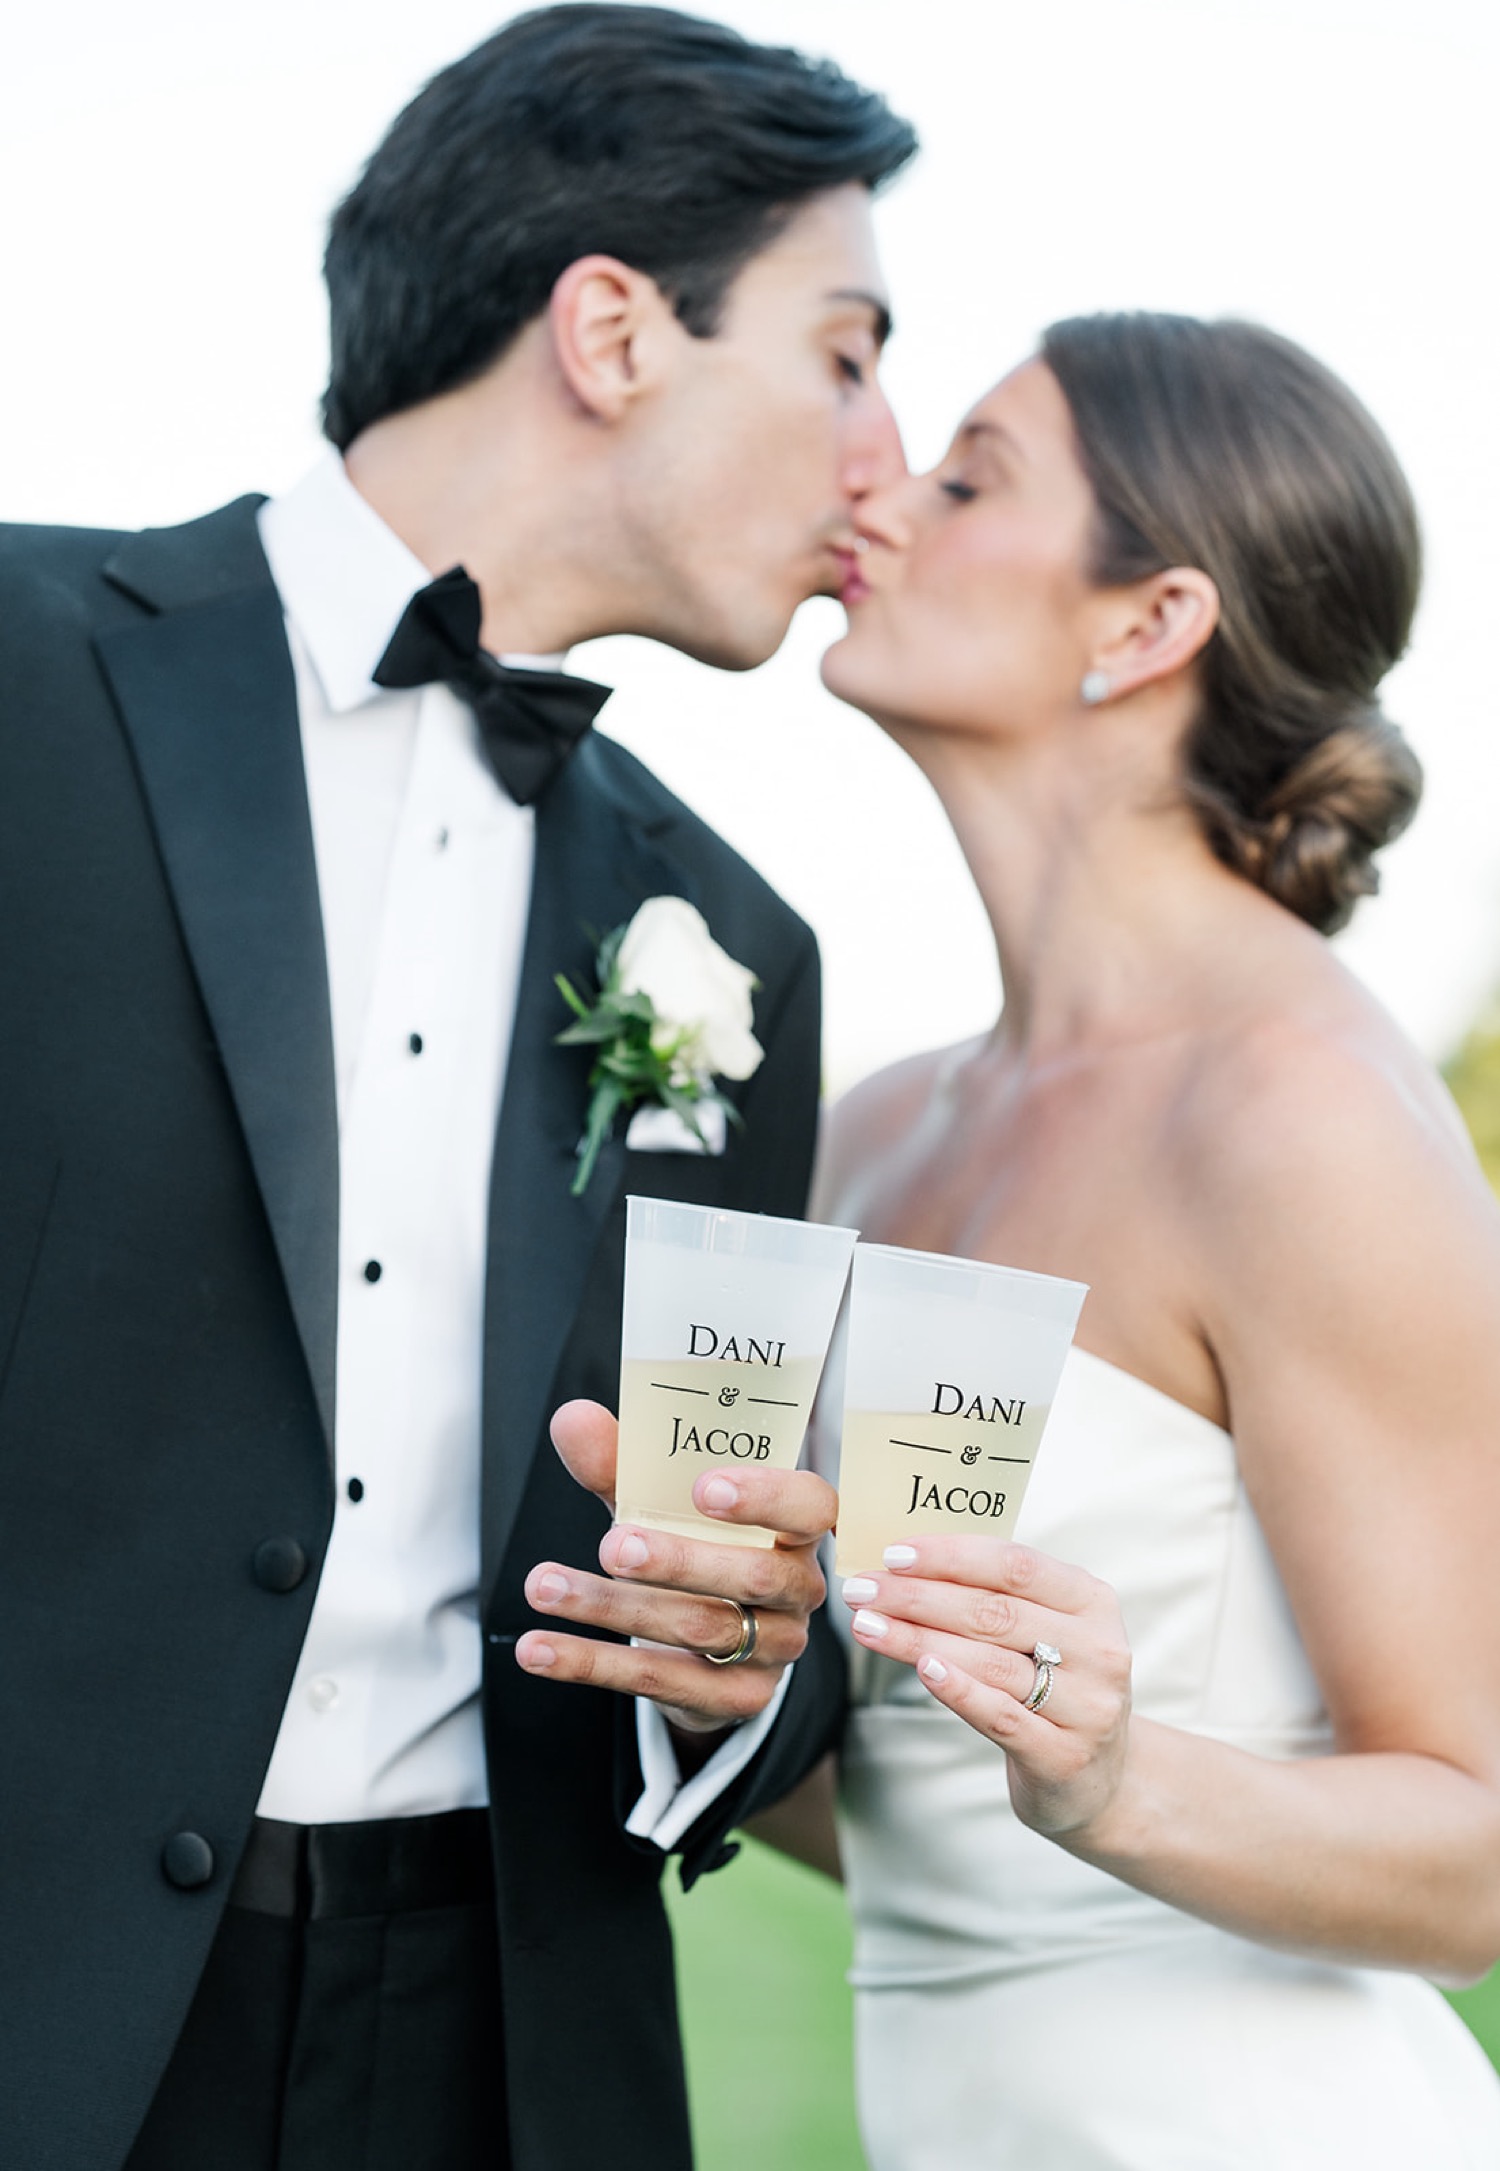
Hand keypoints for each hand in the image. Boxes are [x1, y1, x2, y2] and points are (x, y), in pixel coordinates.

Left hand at [518, 1400, 835, 1734]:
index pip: (809, 1507)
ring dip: (614, 1607)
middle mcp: (797, 1590)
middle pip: (754, 1575)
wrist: (707, 1644)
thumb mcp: (661, 1505)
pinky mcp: (733, 1699)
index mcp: (796, 1529)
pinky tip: (538, 1648)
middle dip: (678, 1560)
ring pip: (700, 1628)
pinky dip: (591, 1663)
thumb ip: (623, 1465)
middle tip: (613, 1546)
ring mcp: (773, 1650)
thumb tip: (572, 1418)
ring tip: (544, 1586)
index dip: (765, 1496)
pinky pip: (661, 1681)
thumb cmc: (692, 1546)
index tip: (704, 1487)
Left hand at [843, 1535, 1133, 1837]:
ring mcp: (1087, 1706)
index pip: (1016, 1565)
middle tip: (863, 1590)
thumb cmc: (1054, 1687)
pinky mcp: (1064, 1755)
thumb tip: (906, 1565)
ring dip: (919, 1639)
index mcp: (1092, 1601)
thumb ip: (994, 1596)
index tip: (892, 1555)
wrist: (1097, 1779)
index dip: (951, 1557)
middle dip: (919, 1596)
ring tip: (867, 1625)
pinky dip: (958, 1689)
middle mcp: (1099, 1650)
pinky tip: (920, 1669)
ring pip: (990, 1662)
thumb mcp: (1043, 1632)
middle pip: (995, 1612)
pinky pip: (1002, 1715)